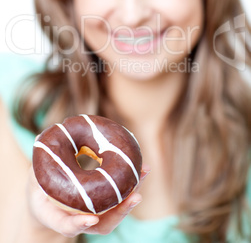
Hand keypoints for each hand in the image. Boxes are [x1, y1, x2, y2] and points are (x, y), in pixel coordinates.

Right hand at [27, 164, 149, 237]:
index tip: (91, 218)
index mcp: (55, 217)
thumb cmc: (39, 191)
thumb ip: (38, 162)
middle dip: (120, 211)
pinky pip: (119, 199)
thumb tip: (40, 138)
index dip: (78, 224)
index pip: (66, 226)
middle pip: (103, 223)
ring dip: (132, 196)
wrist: (45, 205)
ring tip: (144, 172)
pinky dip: (131, 185)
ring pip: (115, 213)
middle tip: (135, 196)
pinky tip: (142, 168)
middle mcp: (78, 221)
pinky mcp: (103, 206)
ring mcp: (93, 216)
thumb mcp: (33, 179)